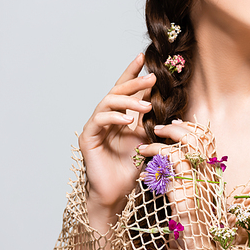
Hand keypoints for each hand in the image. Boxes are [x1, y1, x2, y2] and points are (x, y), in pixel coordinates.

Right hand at [78, 53, 155, 226]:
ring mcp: (96, 126)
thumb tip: (161, 97)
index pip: (126, 90)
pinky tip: (127, 120)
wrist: (118, 192)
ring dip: (128, 100)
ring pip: (108, 102)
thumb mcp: (146, 137)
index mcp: (120, 116)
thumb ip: (149, 118)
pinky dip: (113, 117)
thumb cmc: (131, 167)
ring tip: (146, 105)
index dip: (132, 72)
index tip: (143, 57)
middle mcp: (106, 118)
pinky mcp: (88, 137)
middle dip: (134, 82)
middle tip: (151, 78)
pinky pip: (99, 120)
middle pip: (117, 91)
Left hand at [137, 121, 218, 249]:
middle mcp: (208, 176)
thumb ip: (185, 176)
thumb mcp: (190, 194)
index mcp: (211, 174)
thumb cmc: (190, 225)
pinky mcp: (185, 195)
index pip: (207, 139)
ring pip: (185, 147)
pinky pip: (169, 166)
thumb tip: (171, 158)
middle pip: (199, 137)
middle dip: (177, 128)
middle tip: (159, 128)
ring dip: (164, 139)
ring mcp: (198, 184)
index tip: (174, 125)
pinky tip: (142, 163)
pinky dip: (154, 157)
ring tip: (147, 141)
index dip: (191, 127)